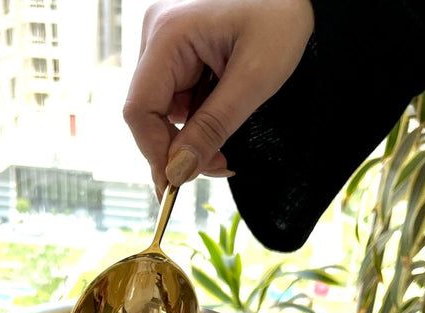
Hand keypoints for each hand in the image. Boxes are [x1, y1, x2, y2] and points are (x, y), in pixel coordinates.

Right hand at [124, 0, 313, 195]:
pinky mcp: (183, 53)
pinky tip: (226, 119)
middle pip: (150, 113)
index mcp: (169, 34)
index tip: (177, 183)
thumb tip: (178, 172)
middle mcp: (159, 36)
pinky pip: (182, 100)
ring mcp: (169, 44)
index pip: (139, 109)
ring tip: (228, 146)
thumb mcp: (254, 79)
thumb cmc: (285, 17)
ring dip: (194, 137)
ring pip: (167, 111)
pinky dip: (201, 121)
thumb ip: (213, 127)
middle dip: (181, 148)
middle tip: (218, 166)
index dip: (155, 152)